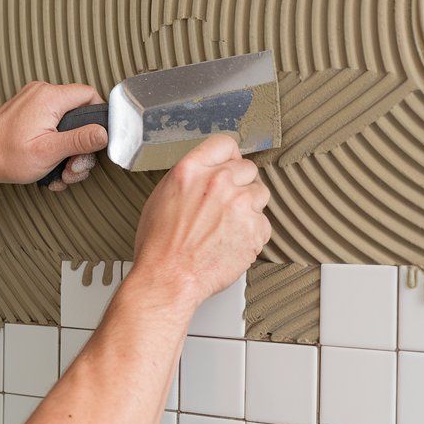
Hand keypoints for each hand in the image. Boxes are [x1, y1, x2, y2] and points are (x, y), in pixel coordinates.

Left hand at [0, 82, 109, 190]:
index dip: (98, 119)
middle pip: (79, 114)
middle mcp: (42, 93)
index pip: (89, 95)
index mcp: (49, 97)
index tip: (96, 142)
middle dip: (80, 146)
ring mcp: (33, 102)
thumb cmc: (6, 156)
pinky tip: (50, 165)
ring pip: (66, 123)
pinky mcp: (28, 112)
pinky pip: (52, 125)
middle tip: (73, 167)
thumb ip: (80, 140)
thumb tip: (104, 133)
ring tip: (60, 172)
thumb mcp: (49, 151)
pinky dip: (55, 145)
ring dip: (68, 151)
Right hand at [129, 135, 271, 307]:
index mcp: (191, 170)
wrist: (169, 279)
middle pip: (247, 168)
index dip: (229, 157)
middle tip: (226, 204)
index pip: (225, 144)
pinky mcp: (255, 229)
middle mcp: (218, 182)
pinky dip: (252, 233)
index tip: (230, 165)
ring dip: (249, 207)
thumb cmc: (159, 246)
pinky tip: (231, 241)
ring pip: (260, 193)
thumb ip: (190, 178)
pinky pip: (264, 223)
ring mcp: (240, 204)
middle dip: (240, 184)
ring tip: (227, 226)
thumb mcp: (162, 197)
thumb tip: (207, 172)